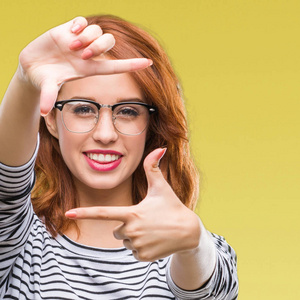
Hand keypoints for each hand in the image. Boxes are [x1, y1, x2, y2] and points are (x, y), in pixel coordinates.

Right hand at [18, 17, 151, 115]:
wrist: (32, 66)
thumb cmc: (44, 79)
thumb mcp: (47, 87)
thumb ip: (47, 97)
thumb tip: (41, 112)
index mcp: (89, 69)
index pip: (115, 67)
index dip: (132, 65)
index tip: (149, 63)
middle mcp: (88, 54)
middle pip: (109, 42)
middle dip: (99, 46)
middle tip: (82, 53)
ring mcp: (80, 40)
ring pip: (97, 31)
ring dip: (88, 37)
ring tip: (72, 45)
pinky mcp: (69, 29)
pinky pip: (83, 21)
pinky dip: (79, 24)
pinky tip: (71, 31)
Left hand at [65, 148, 200, 261]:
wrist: (188, 232)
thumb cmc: (172, 206)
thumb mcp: (161, 187)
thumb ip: (154, 167)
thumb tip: (160, 147)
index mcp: (132, 213)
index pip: (103, 213)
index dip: (84, 212)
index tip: (68, 214)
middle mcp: (131, 230)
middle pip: (116, 230)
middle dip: (126, 225)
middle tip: (146, 221)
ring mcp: (137, 245)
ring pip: (125, 241)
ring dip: (134, 236)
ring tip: (152, 231)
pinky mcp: (142, 257)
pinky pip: (133, 251)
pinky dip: (141, 247)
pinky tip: (155, 241)